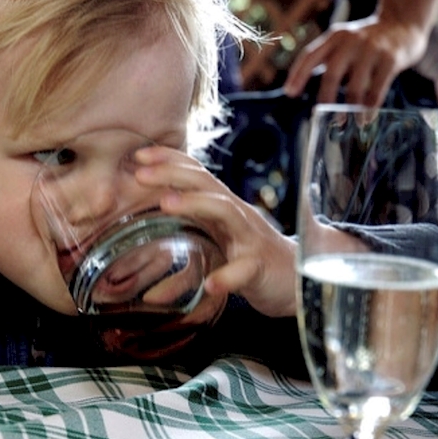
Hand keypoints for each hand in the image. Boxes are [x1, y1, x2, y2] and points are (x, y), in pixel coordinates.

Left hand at [134, 146, 296, 318]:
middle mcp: (236, 215)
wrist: (299, 281)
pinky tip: (211, 284)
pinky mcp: (261, 268)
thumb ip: (188, 228)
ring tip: (165, 204)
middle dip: (172, 173)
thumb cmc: (250, 256)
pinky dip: (228, 276)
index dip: (169, 160)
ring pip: (226, 212)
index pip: (196, 174)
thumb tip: (144, 228)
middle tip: (140, 172)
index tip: (137, 154)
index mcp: (221, 207)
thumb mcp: (216, 237)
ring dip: (194, 204)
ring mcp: (250, 238)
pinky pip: (245, 269)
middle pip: (206, 184)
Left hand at [283, 15, 428, 106]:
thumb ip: (326, 59)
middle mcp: (351, 40)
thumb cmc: (367, 41)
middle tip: (321, 116)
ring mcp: (372, 49)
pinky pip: (377, 89)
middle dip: (326, 97)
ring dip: (349, 108)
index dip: (297, 74)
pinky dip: (369, 107)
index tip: (289, 93)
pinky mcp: (391, 59)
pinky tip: (366, 118)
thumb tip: (297, 88)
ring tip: (347, 123)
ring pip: (355, 85)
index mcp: (335, 36)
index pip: (309, 55)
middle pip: (331, 73)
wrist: (404, 22)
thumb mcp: (344, 41)